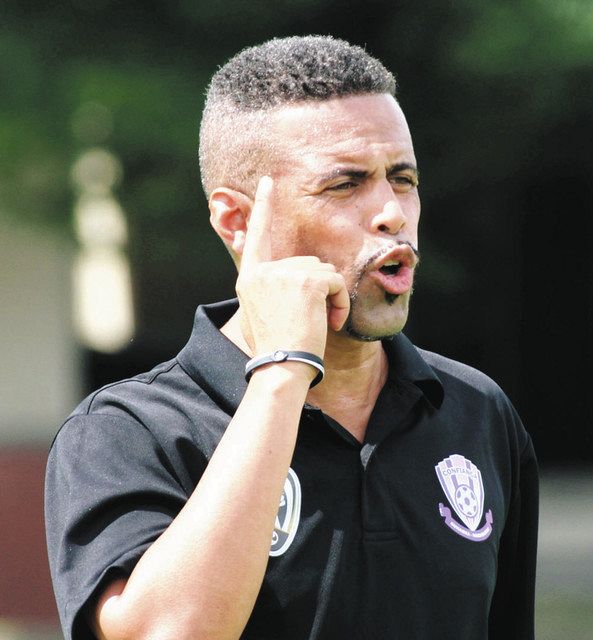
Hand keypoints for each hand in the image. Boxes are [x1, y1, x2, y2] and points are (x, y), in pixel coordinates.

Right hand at [236, 176, 349, 360]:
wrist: (281, 367)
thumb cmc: (275, 348)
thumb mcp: (260, 314)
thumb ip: (270, 288)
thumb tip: (288, 276)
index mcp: (250, 278)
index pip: (257, 236)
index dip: (264, 208)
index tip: (268, 182)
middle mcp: (264, 271)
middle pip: (307, 263)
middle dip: (319, 288)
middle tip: (316, 318)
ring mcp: (284, 273)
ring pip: (324, 272)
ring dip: (331, 297)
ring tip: (321, 322)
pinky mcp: (308, 280)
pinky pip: (336, 281)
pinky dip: (340, 301)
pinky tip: (331, 321)